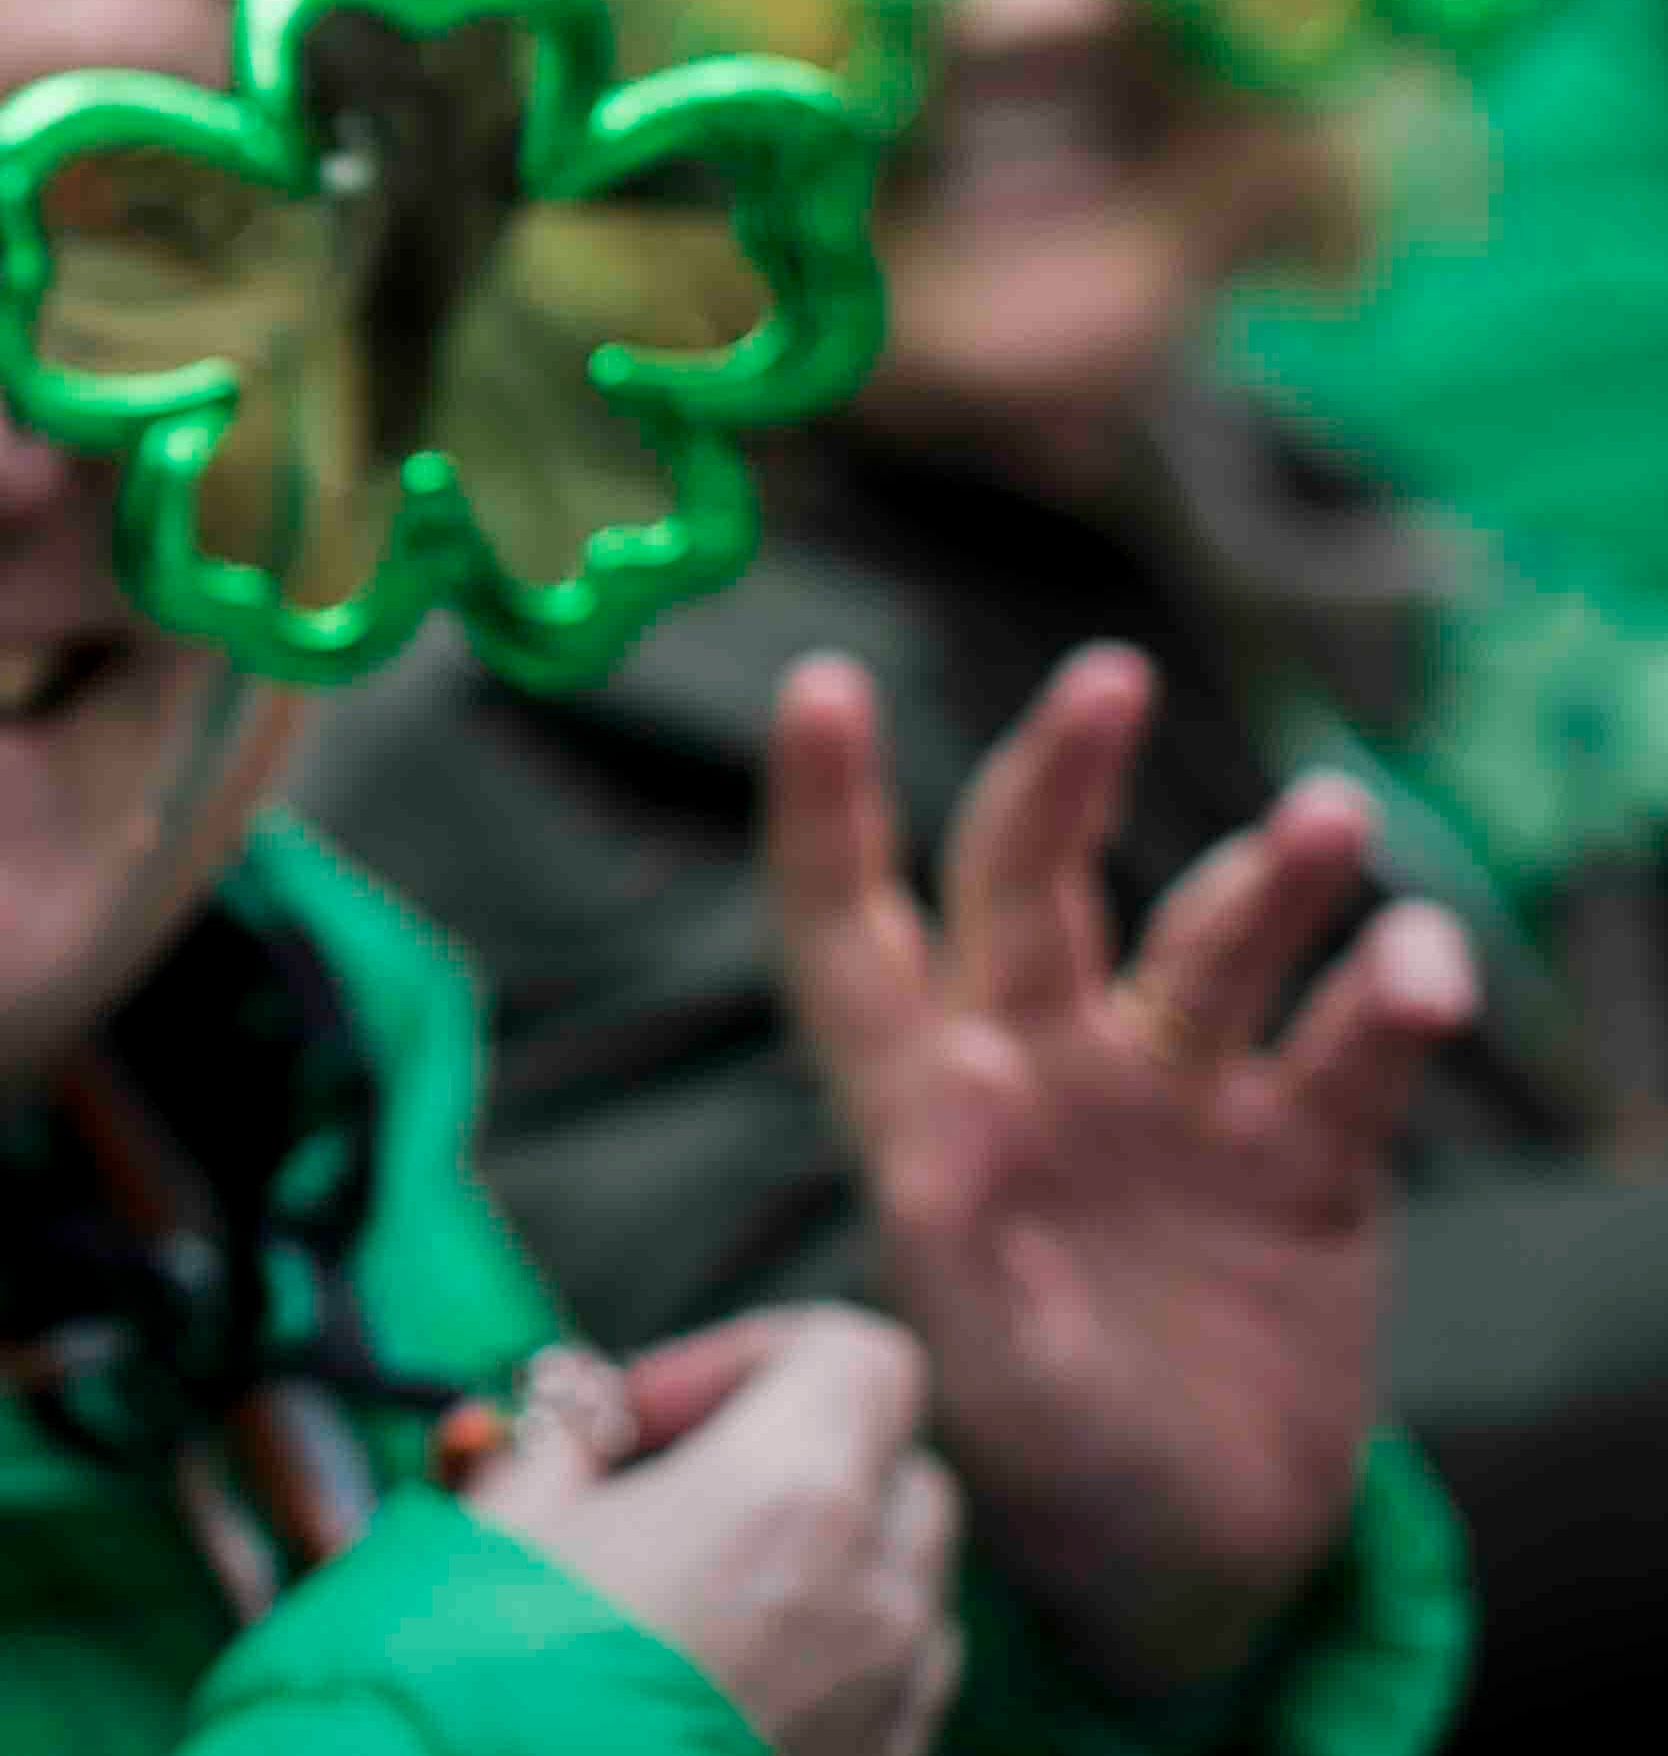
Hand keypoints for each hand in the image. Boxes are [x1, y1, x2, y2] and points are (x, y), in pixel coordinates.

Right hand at [469, 1306, 963, 1755]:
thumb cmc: (486, 1679)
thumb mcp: (497, 1517)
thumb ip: (559, 1438)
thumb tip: (578, 1410)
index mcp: (793, 1497)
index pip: (859, 1355)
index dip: (752, 1355)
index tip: (648, 1415)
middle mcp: (876, 1599)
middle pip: (899, 1467)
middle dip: (794, 1455)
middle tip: (662, 1492)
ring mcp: (891, 1708)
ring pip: (910, 1587)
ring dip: (824, 1560)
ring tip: (691, 1592)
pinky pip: (893, 1690)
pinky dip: (830, 1659)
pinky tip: (714, 1680)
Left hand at [765, 645, 1478, 1697]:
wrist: (1183, 1560)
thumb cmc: (1034, 1460)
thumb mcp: (976, 1367)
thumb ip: (952, 1224)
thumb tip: (953, 1066)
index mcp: (922, 1103)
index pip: (847, 929)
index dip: (827, 813)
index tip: (820, 687)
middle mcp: (1043, 1064)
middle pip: (1035, 887)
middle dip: (1063, 779)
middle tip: (1106, 677)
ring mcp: (1178, 1099)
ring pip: (1212, 946)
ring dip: (1268, 879)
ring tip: (1327, 819)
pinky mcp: (1306, 1159)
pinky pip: (1347, 1055)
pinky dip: (1386, 1000)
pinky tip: (1417, 960)